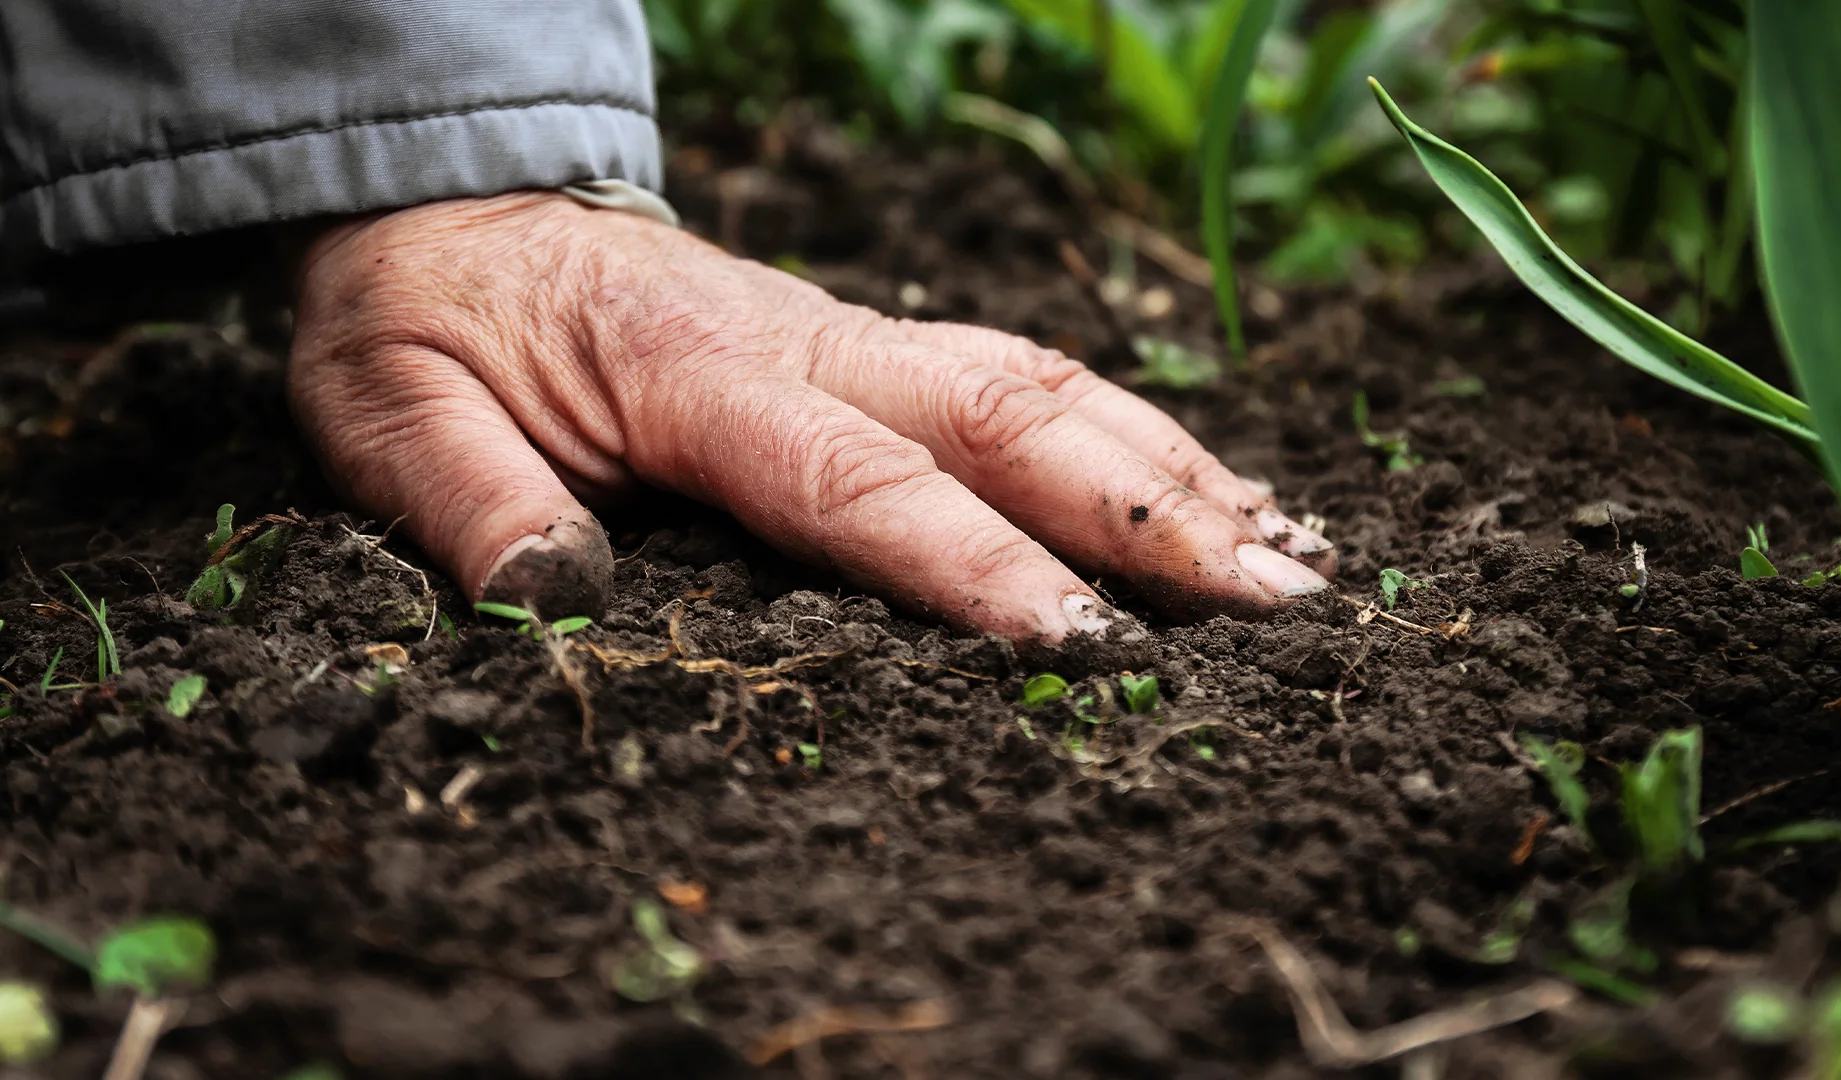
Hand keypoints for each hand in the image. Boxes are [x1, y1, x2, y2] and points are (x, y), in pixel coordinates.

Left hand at [288, 192, 1331, 640]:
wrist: (456, 213)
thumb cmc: (428, 324)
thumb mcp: (392, 414)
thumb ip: (471, 504)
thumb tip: (556, 602)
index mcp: (696, 371)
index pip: (860, 480)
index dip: (976, 565)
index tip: (1086, 649)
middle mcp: (808, 340)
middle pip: (1008, 414)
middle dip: (1149, 512)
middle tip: (1280, 604)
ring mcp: (853, 332)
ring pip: (1043, 383)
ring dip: (1172, 468)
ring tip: (1292, 551)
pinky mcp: (871, 343)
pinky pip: (1023, 376)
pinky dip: (1131, 432)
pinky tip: (1205, 488)